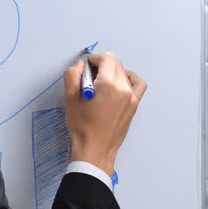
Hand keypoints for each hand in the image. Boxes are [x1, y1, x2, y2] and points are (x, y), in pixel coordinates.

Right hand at [63, 52, 146, 178]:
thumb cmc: (82, 127)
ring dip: (112, 72)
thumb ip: (73, 76)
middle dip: (101, 66)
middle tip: (88, 79)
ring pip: (124, 73)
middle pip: (115, 64)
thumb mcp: (70, 99)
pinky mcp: (134, 104)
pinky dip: (129, 79)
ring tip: (101, 84)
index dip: (94, 59)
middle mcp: (124, 88)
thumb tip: (80, 65)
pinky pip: (137, 84)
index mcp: (108, 85)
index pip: (106, 58)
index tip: (85, 68)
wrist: (95, 150)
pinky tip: (118, 84)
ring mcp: (132, 97)